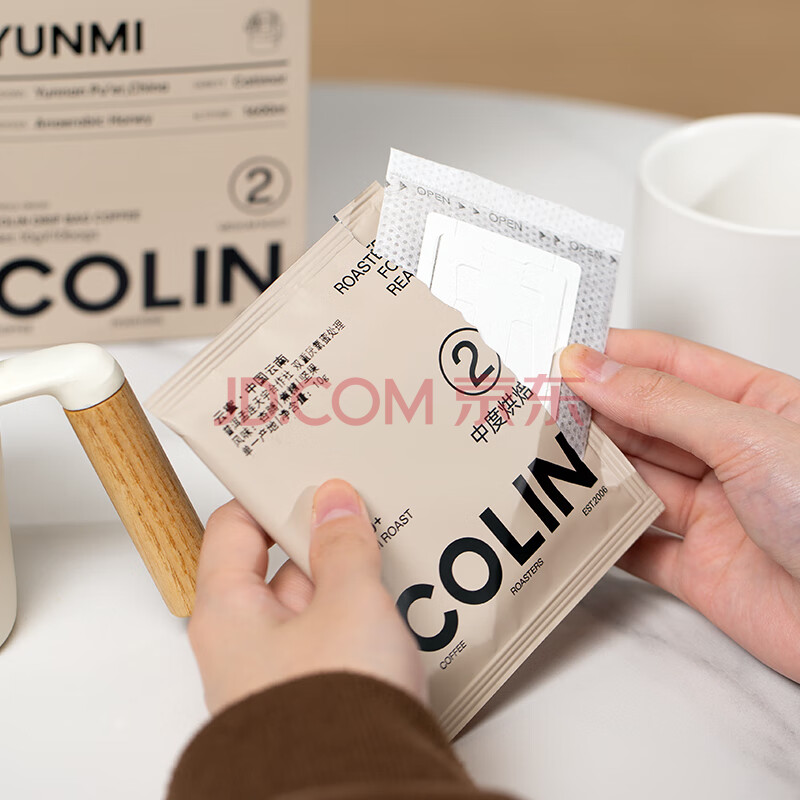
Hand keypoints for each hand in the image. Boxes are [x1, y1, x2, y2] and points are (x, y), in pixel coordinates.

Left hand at [189, 479, 424, 714]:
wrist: (355, 795)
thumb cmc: (330, 707)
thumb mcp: (347, 601)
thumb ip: (342, 544)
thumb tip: (335, 499)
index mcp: (228, 611)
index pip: (233, 528)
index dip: (269, 494)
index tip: (307, 470)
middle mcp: (245, 640)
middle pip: (276, 563)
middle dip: (320, 532)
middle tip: (359, 501)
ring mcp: (281, 668)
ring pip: (312, 599)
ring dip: (346, 573)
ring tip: (386, 540)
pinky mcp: (317, 690)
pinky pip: (334, 632)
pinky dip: (359, 609)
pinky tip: (395, 594)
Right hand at [561, 330, 799, 681]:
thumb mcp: (751, 438)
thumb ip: (664, 403)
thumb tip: (597, 369)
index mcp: (759, 408)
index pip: (672, 366)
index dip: (615, 357)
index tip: (562, 355)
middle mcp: (732, 457)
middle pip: (645, 424)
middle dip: (593, 414)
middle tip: (540, 408)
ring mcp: (714, 514)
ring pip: (634, 482)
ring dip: (591, 473)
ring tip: (546, 457)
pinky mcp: (698, 570)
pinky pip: (634, 547)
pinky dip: (600, 537)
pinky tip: (573, 521)